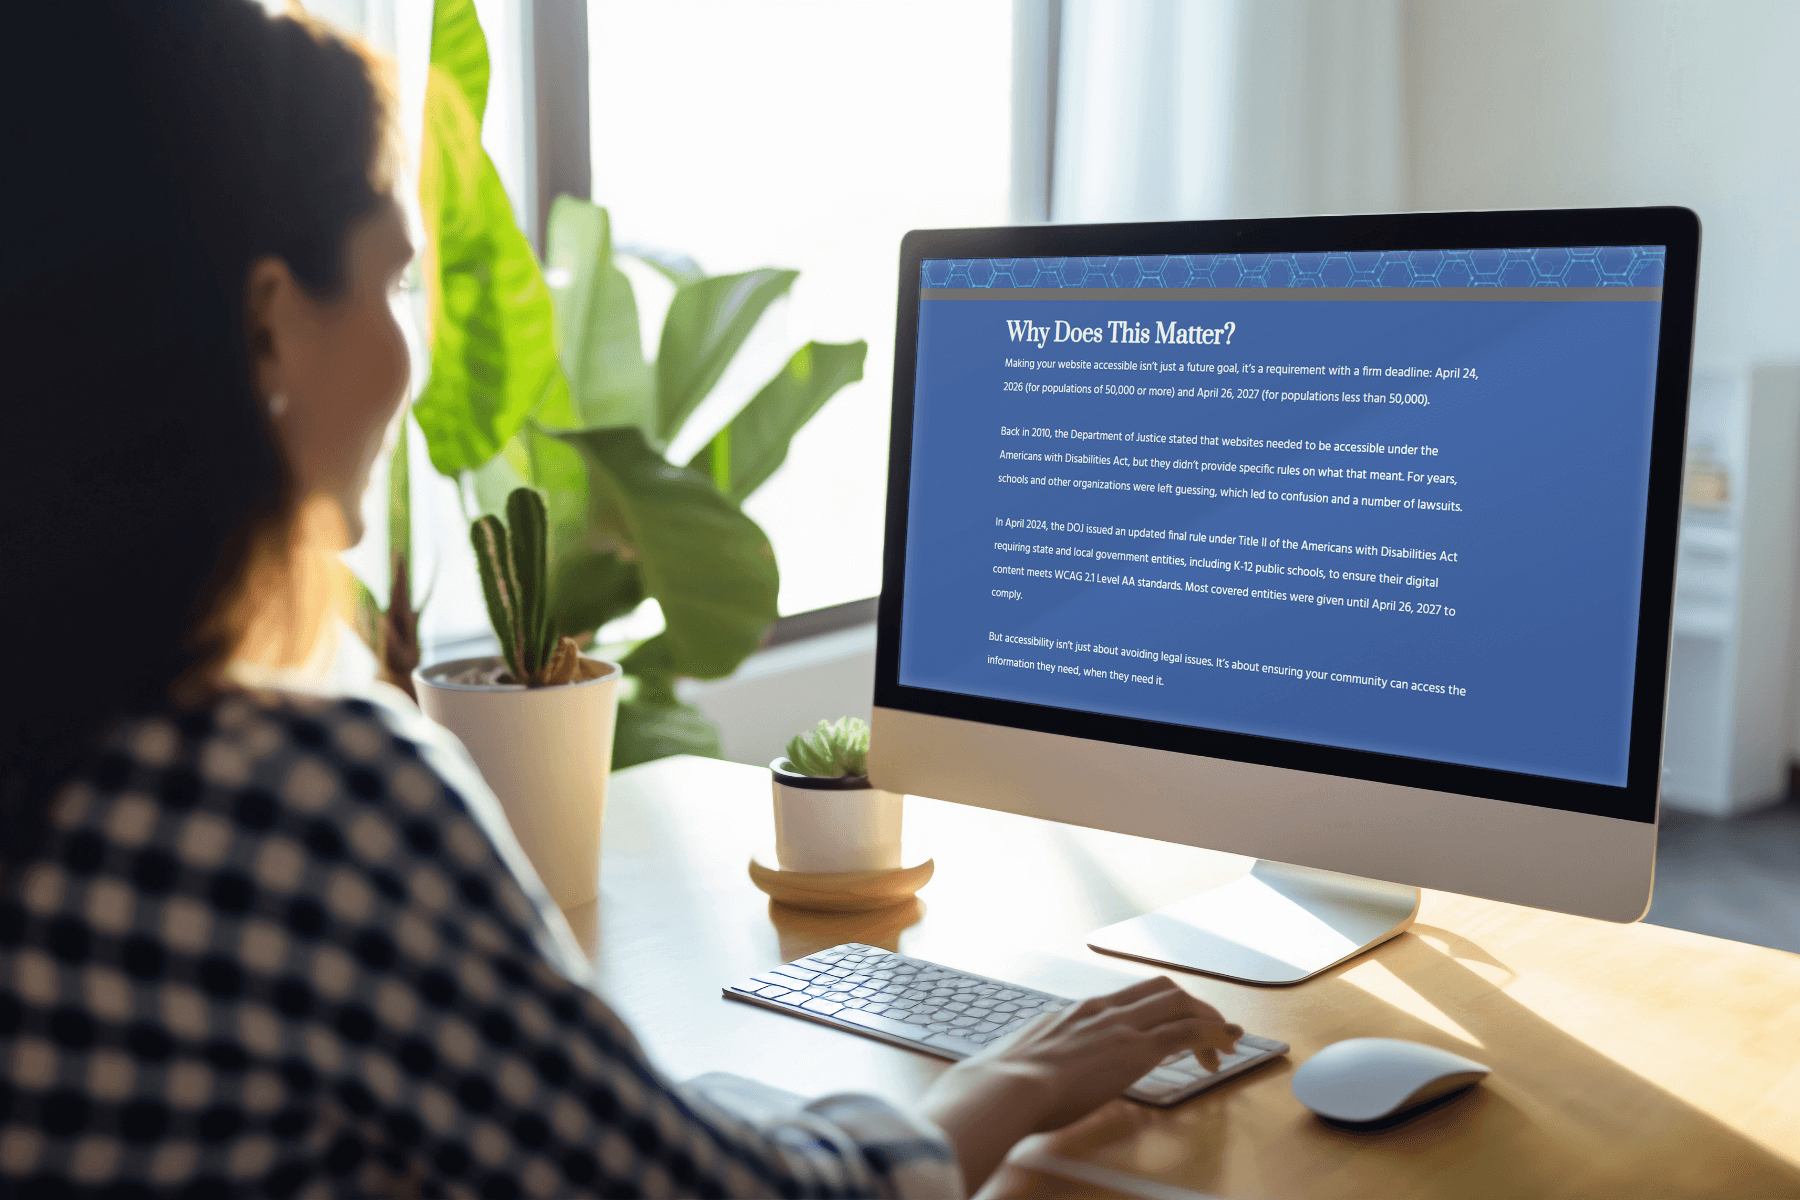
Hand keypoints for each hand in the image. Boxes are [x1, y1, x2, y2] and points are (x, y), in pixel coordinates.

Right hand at [918, 976, 1240, 1189]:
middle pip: (1160, 989)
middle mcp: (1101, 1010)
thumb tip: (1037, 1075)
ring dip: (1207, 1019)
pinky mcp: (1135, 1049)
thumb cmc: (1005, 1084)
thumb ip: (1043, 1060)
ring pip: (1178, 1002)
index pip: (1129, 996)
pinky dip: (1213, 1033)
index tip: (1171, 1024)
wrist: (1005, 1086)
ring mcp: (1119, 1026)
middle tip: (1208, 1031)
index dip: (1158, 1006)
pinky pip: (1185, 1031)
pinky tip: (1227, 1043)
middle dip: (1190, 1005)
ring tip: (1226, 1042)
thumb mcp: (1027, 1060)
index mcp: (1076, 1012)